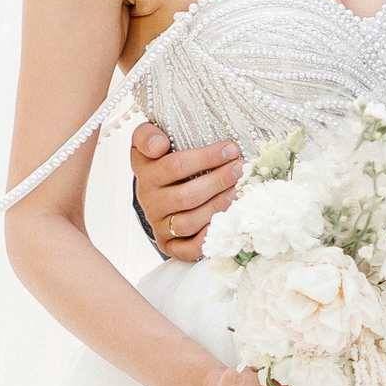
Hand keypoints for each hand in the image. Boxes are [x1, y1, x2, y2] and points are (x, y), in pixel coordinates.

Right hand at [133, 121, 240, 261]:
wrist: (155, 191)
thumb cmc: (162, 159)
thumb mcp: (150, 140)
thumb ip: (149, 136)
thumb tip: (159, 146)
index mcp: (145, 171)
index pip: (174, 166)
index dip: (206, 158)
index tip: (231, 149)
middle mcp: (148, 200)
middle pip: (186, 196)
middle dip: (218, 182)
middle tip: (241, 170)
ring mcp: (158, 225)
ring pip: (188, 222)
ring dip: (217, 208)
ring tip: (238, 193)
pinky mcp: (168, 245)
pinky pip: (187, 249)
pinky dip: (207, 238)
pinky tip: (226, 223)